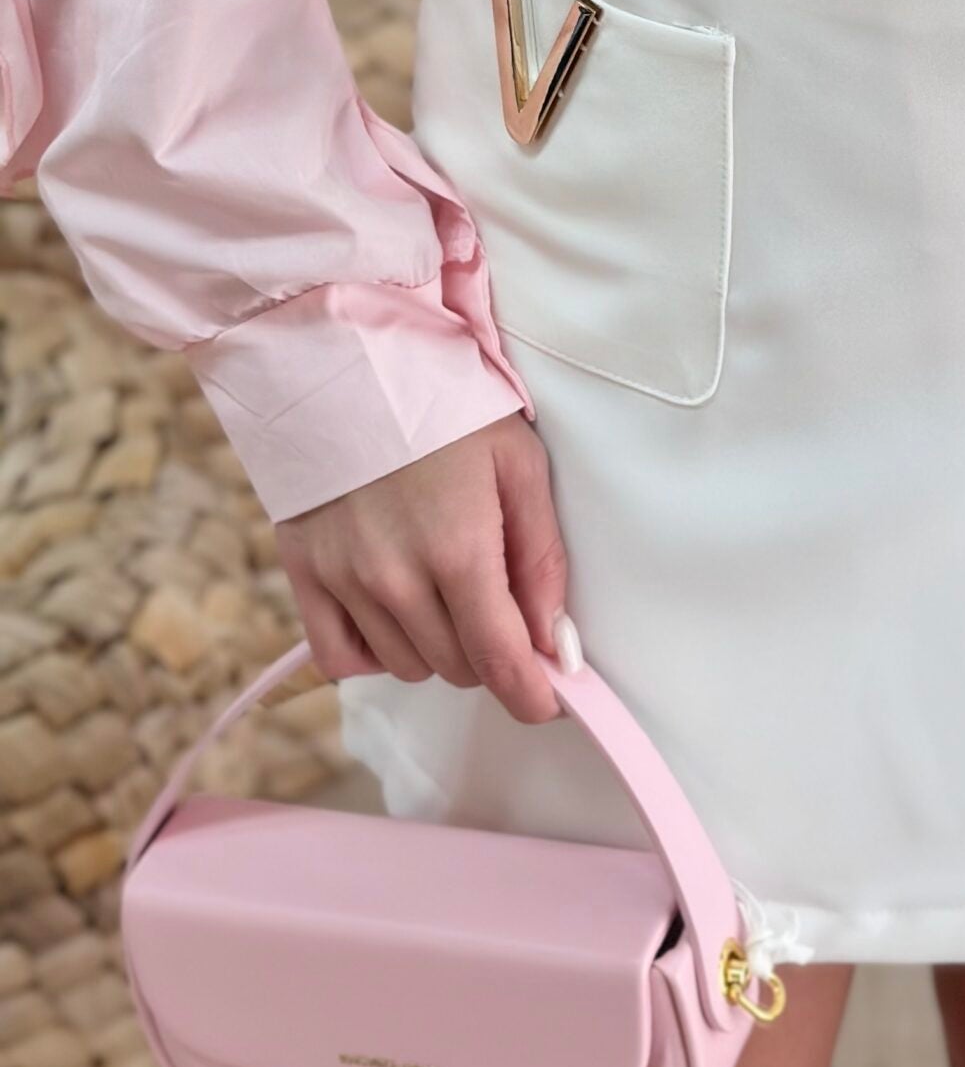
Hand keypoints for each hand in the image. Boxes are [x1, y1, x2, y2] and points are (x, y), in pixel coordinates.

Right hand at [275, 415, 566, 722]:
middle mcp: (396, 578)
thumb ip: (543, 560)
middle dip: (489, 653)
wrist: (344, 364)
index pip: (500, 660)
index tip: (546, 702)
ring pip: (406, 667)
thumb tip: (558, 642)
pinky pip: (339, 658)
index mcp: (458, 550)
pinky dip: (374, 653)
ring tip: (445, 593)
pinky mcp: (303, 574)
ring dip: (437, 649)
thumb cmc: (445, 410)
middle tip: (498, 608)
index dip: (530, 695)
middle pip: (457, 668)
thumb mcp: (518, 466)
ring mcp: (343, 580)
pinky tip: (394, 617)